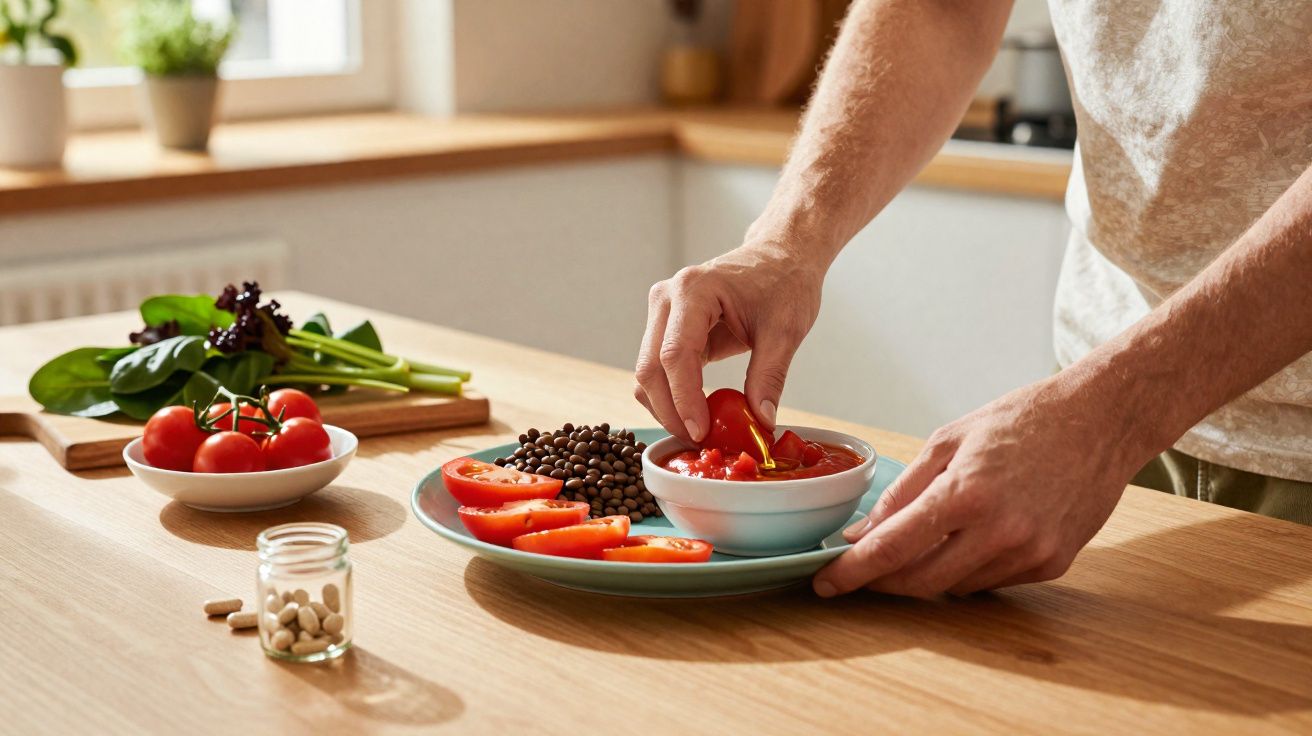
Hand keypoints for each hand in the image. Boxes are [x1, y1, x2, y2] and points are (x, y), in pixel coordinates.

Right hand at [635, 242, 822, 441]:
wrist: (779, 257)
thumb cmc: (784, 282)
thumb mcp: (785, 331)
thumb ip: (769, 376)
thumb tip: (760, 420)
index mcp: (694, 290)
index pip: (676, 355)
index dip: (684, 400)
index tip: (701, 432)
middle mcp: (667, 298)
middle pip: (650, 368)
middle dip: (670, 412)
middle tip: (701, 442)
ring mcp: (662, 312)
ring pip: (646, 374)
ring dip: (666, 408)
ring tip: (701, 432)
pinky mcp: (666, 328)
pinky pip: (657, 370)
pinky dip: (671, 397)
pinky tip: (697, 415)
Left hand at [813, 374, 1146, 597]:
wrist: (1103, 420)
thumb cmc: (1024, 420)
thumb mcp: (949, 440)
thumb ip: (902, 491)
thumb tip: (860, 533)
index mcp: (966, 493)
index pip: (893, 548)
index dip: (853, 572)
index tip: (826, 583)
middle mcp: (1000, 531)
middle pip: (919, 581)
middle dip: (882, 581)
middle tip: (859, 570)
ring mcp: (1030, 552)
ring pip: (955, 586)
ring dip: (926, 573)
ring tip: (921, 541)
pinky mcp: (1053, 564)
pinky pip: (991, 581)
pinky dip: (968, 568)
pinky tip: (971, 538)